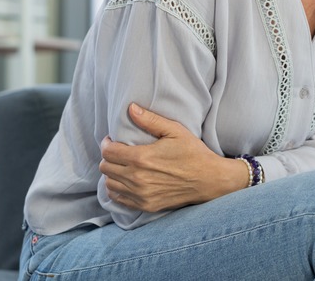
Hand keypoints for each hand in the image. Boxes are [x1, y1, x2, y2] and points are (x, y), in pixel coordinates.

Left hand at [99, 103, 248, 212]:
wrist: (210, 179)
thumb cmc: (193, 153)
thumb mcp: (175, 131)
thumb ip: (150, 120)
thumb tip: (131, 108)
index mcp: (141, 158)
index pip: (108, 152)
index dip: (106, 143)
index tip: (112, 139)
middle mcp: (137, 178)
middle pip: (105, 167)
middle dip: (108, 157)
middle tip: (117, 151)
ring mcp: (141, 194)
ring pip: (109, 184)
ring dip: (111, 173)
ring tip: (121, 165)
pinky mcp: (146, 205)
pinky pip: (118, 199)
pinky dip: (117, 189)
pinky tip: (125, 180)